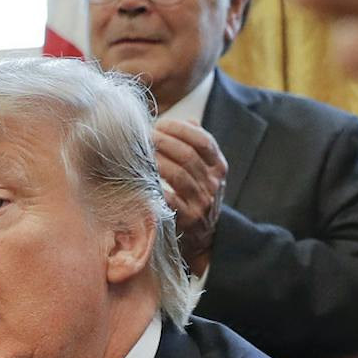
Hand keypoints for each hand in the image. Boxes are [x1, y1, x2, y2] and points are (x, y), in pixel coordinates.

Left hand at [150, 115, 226, 274]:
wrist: (205, 238)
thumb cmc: (198, 196)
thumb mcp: (206, 172)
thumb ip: (198, 146)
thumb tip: (188, 120)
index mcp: (218, 167)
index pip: (203, 140)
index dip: (180, 129)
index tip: (160, 124)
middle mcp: (213, 184)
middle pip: (187, 155)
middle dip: (161, 141)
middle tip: (142, 136)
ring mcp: (201, 202)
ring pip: (177, 174)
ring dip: (155, 160)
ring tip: (138, 153)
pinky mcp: (187, 219)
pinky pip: (168, 198)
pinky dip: (154, 186)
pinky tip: (140, 177)